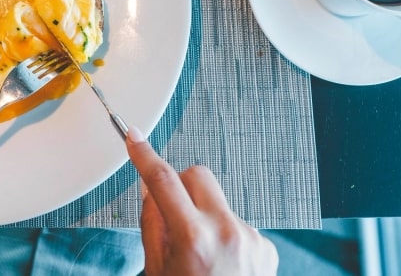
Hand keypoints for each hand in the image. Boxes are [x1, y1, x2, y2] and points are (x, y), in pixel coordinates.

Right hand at [126, 127, 277, 275]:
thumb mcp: (157, 270)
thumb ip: (152, 224)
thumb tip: (151, 187)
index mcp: (194, 239)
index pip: (163, 180)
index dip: (144, 154)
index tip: (133, 137)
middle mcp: (226, 233)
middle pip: (197, 174)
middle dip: (180, 185)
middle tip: (172, 212)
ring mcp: (251, 239)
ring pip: (218, 201)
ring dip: (204, 215)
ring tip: (201, 256)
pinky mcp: (267, 247)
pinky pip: (237, 223)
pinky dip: (224, 236)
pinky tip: (222, 265)